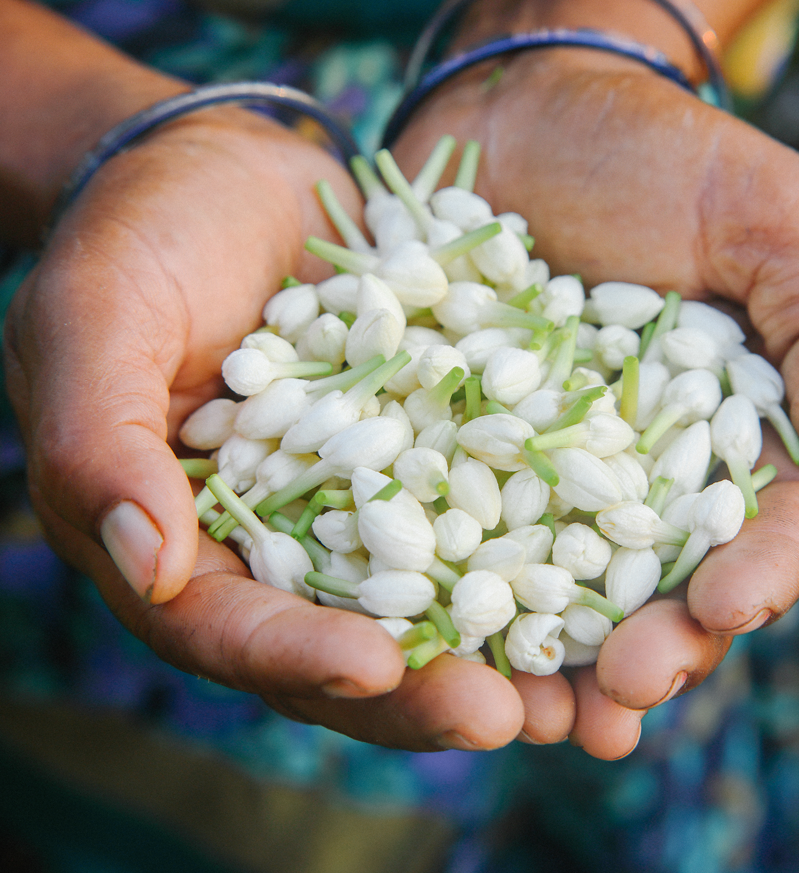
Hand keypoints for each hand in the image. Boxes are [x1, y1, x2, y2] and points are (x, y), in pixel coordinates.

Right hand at [3, 105, 579, 751]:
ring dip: (505, 646)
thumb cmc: (143, 237)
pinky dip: (544, 539)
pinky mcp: (430, 444)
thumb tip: (150, 566)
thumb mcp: (98, 320)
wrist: (229, 172)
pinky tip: (608, 563)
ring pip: (435, 592)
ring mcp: (366, 496)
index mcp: (188, 538)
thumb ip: (104, 442)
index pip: (237, 625)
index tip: (377, 671)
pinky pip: (489, 501)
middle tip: (512, 717)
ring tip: (583, 691)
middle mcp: (286, 538)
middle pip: (351, 637)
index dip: (302, 657)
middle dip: (428, 686)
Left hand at [390, 50, 798, 755]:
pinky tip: (443, 632)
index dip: (751, 577)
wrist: (527, 114)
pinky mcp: (462, 440)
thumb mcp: (767, 217)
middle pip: (656, 577)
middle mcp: (638, 464)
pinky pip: (458, 520)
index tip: (720, 612)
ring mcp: (546, 460)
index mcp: (728, 429)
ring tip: (540, 712)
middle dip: (649, 644)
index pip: (760, 526)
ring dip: (554, 651)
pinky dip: (456, 579)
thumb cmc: (657, 153)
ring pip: (559, 576)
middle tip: (621, 699)